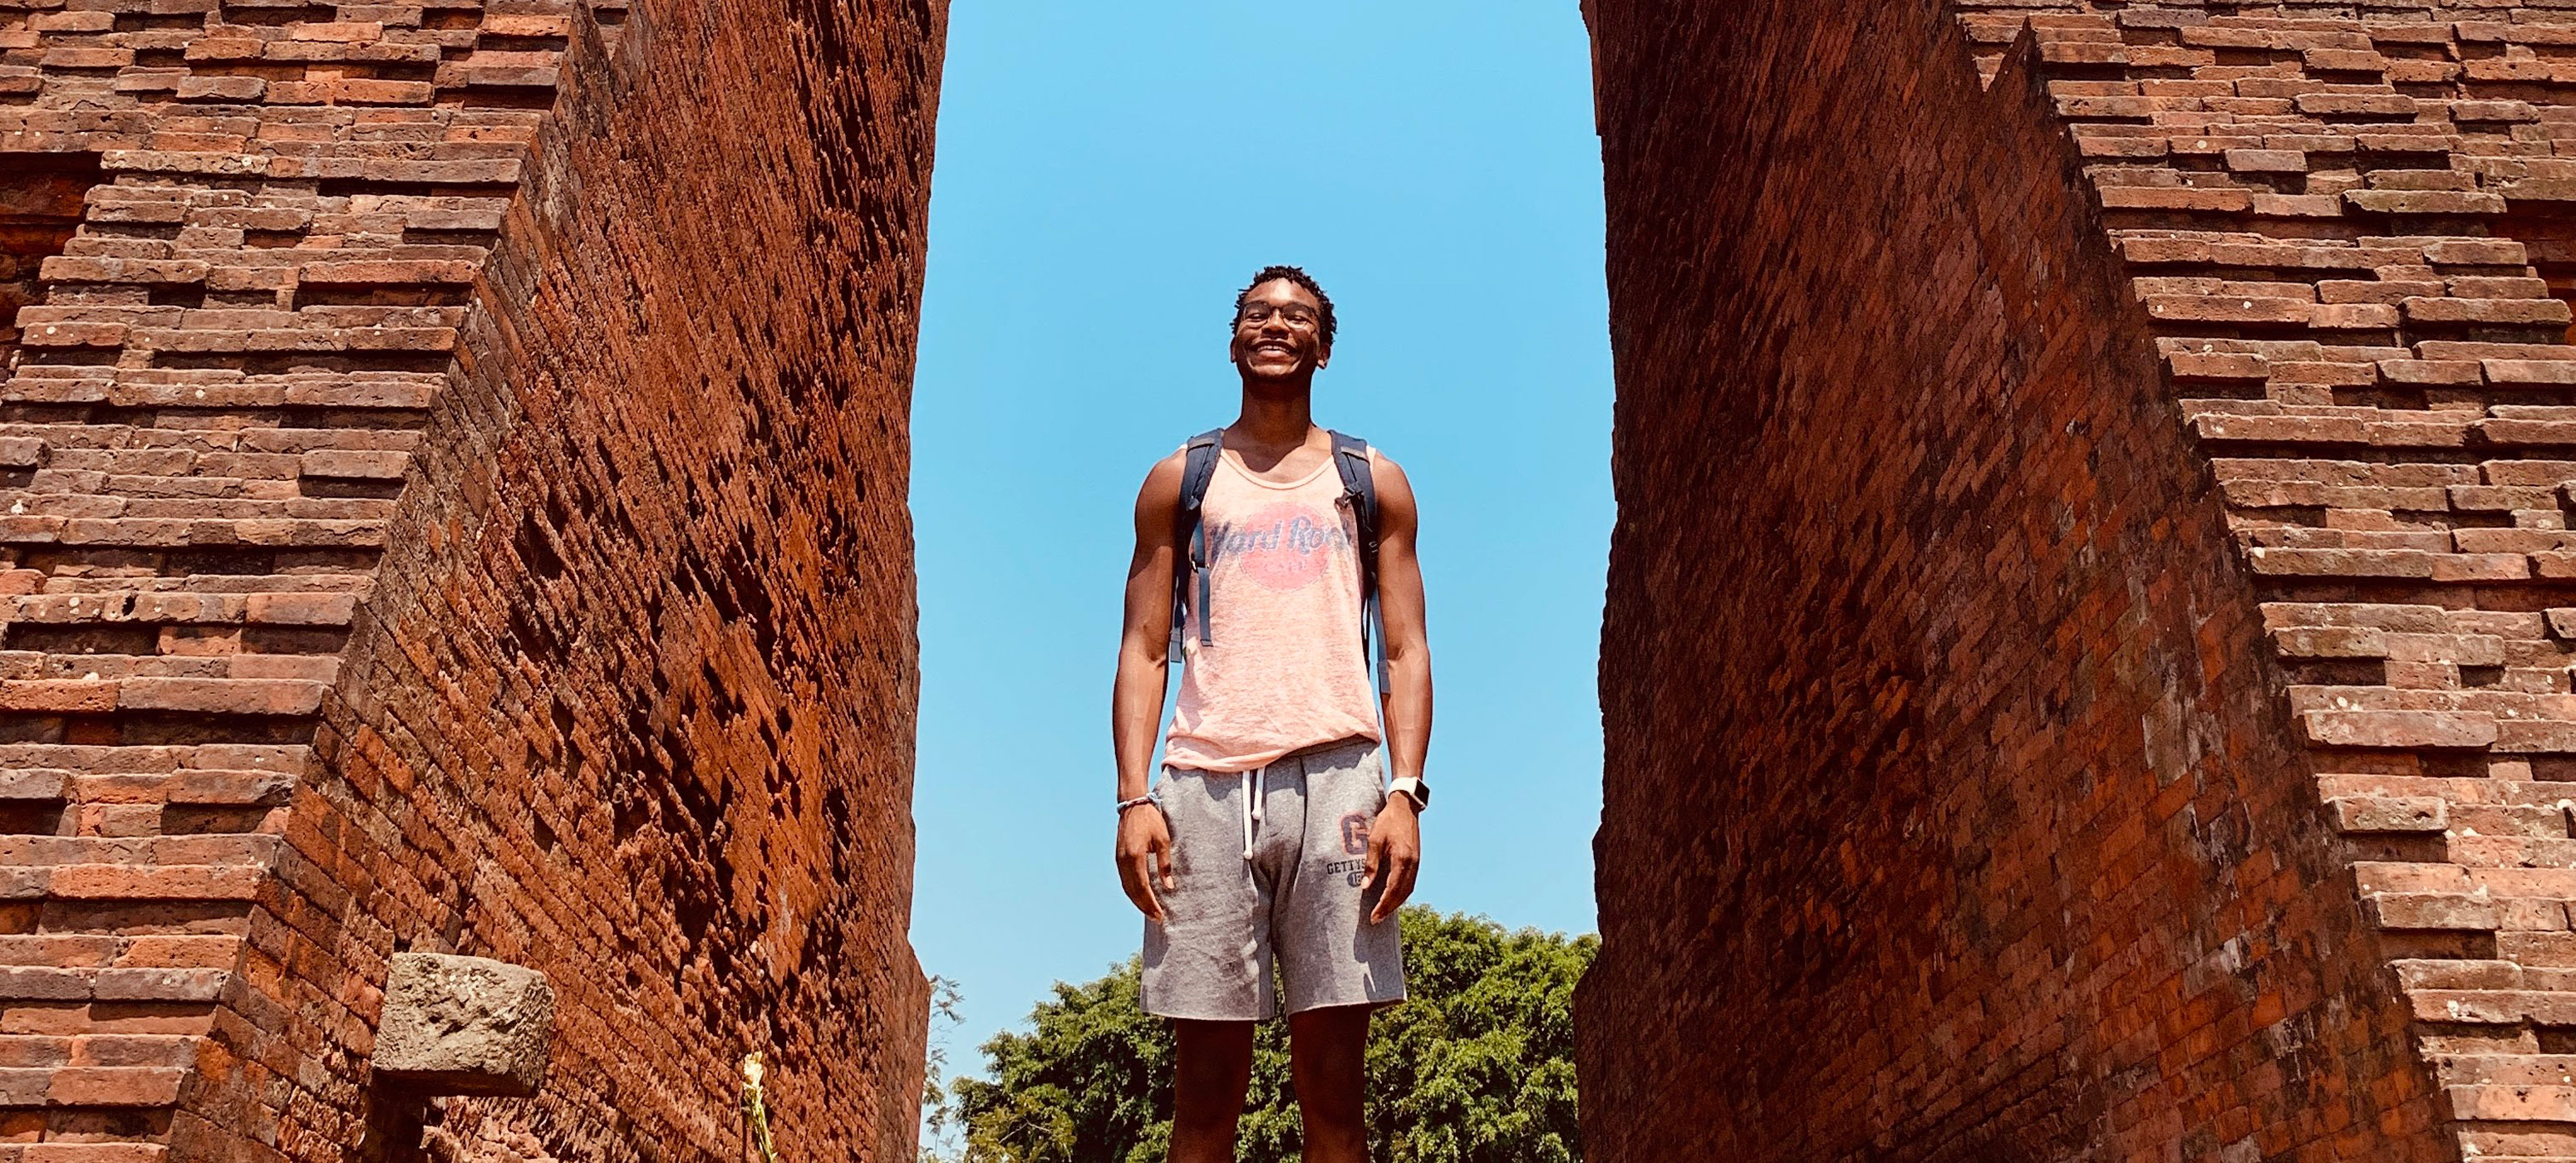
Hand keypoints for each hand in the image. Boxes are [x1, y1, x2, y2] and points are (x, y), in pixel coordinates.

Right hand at [1116, 804, 1174, 921]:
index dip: (1150, 903)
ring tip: (1149, 912)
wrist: (1133, 805)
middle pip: (1132, 891)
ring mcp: (1118, 860)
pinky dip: (1132, 892)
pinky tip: (1140, 897)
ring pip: (1126, 887)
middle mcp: (1123, 861)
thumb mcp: (1163, 840)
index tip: (1160, 915)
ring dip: (1137, 901)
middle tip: (1156, 918)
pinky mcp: (1118, 858)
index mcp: (1135, 856)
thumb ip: (1165, 864)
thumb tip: (1168, 886)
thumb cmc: (1151, 820)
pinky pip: (1124, 880)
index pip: (1142, 887)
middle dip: (1144, 906)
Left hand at [1363, 795, 1420, 924]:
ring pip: (1408, 890)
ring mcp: (1417, 863)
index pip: (1392, 889)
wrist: (1405, 807)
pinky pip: (1410, 883)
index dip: (1383, 905)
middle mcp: (1412, 864)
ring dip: (1396, 903)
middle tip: (1376, 920)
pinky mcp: (1416, 860)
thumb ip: (1371, 865)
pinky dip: (1402, 894)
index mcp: (1402, 859)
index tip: (1374, 916)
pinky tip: (1392, 897)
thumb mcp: (1374, 840)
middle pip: (1402, 894)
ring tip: (1383, 912)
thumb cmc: (1387, 821)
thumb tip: (1365, 887)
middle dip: (1389, 909)